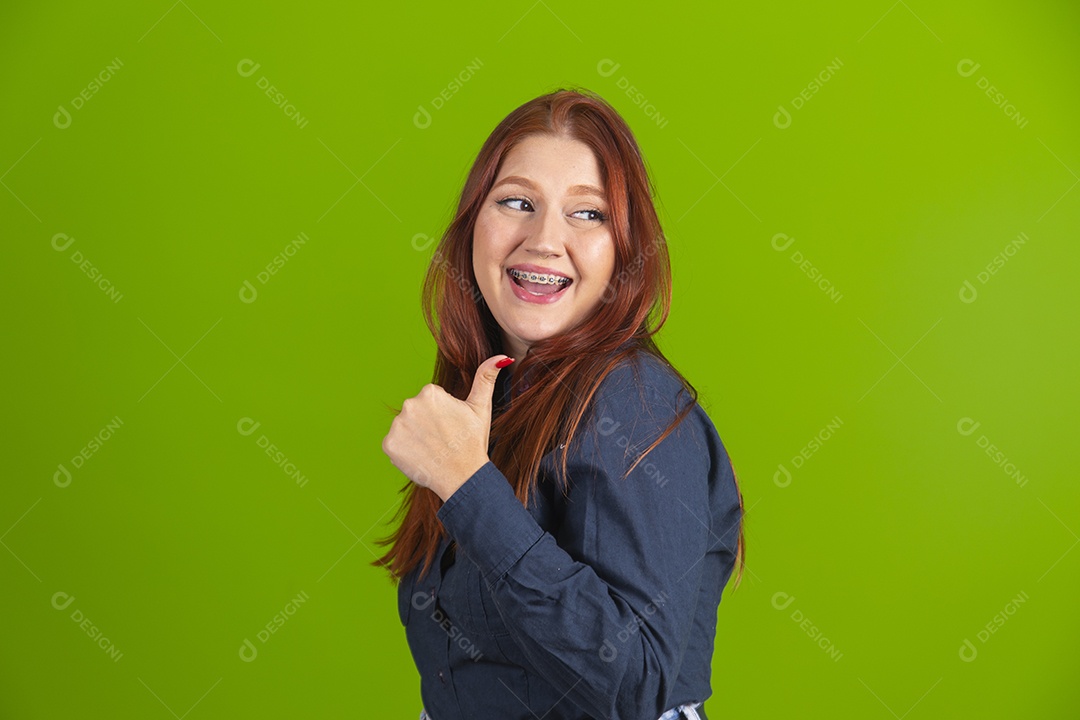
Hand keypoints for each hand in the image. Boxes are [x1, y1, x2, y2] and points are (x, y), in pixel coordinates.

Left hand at [382, 355, 513, 501]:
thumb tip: (502, 357)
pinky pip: (395, 444)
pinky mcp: (389, 445)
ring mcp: (398, 426)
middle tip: (443, 440)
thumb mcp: (481, 407)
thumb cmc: (473, 442)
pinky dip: (405, 451)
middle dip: (427, 424)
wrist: (463, 477)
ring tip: (432, 449)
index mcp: (430, 393)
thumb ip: (486, 378)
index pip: (431, 400)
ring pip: (405, 428)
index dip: (442, 415)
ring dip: (415, 437)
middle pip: (416, 413)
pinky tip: (421, 457)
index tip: (451, 428)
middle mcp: (410, 404)